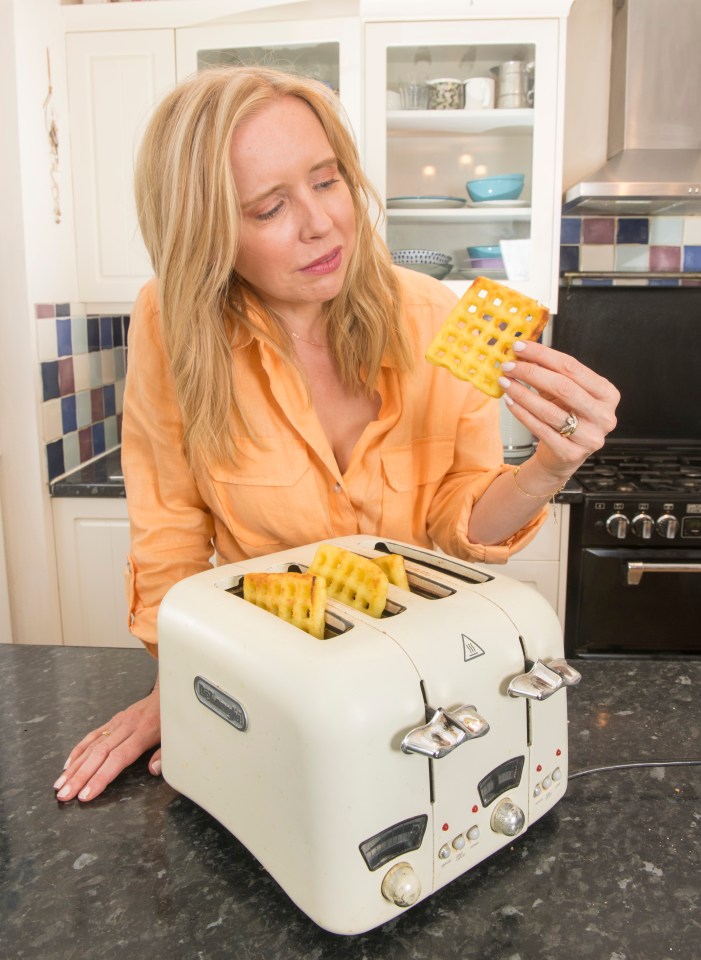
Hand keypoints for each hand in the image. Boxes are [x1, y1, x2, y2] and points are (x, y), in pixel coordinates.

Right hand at [53, 685, 161, 802]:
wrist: (168, 690)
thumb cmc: (172, 719)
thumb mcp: (176, 737)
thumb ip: (165, 755)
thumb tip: (153, 770)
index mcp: (143, 733)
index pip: (118, 759)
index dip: (100, 777)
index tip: (86, 794)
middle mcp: (126, 727)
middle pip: (99, 755)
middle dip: (79, 777)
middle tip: (64, 795)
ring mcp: (117, 722)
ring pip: (92, 746)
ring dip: (74, 767)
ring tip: (59, 785)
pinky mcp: (113, 720)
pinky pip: (92, 735)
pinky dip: (78, 750)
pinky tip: (68, 765)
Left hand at [498, 339, 619, 479]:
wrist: (563, 456)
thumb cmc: (566, 417)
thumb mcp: (563, 393)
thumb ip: (549, 372)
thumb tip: (523, 352)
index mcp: (607, 393)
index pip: (572, 367)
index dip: (543, 355)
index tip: (520, 346)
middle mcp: (603, 415)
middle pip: (563, 387)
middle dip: (531, 373)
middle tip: (509, 366)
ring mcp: (590, 437)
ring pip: (550, 410)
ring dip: (522, 393)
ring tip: (506, 383)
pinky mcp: (571, 453)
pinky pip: (541, 429)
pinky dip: (522, 413)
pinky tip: (510, 402)